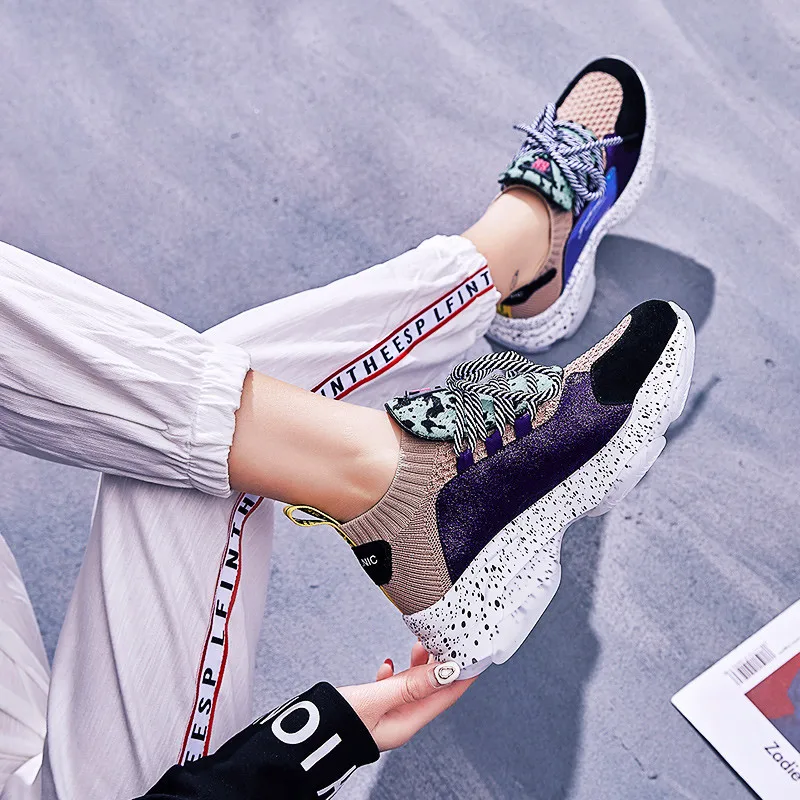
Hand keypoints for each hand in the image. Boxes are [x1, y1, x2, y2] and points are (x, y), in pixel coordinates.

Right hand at [337, 642, 476, 750]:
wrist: (304, 737)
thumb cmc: (336, 723)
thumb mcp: (376, 699)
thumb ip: (410, 684)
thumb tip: (445, 671)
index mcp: (407, 724)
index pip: (445, 696)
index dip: (463, 675)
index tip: (476, 655)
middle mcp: (401, 721)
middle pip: (431, 689)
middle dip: (442, 664)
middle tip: (450, 639)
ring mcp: (387, 715)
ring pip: (412, 686)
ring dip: (419, 665)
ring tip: (423, 642)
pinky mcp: (373, 708)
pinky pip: (393, 689)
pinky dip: (396, 673)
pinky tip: (389, 663)